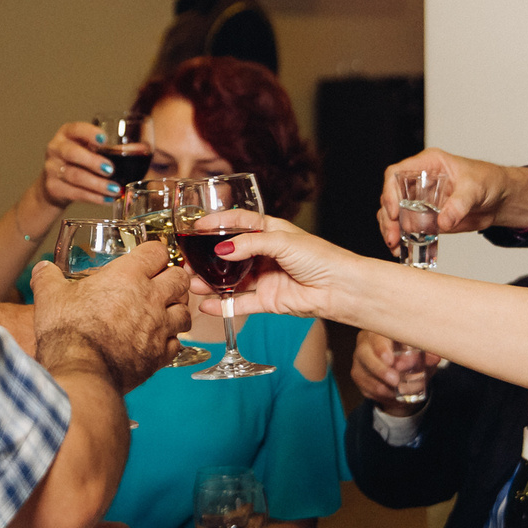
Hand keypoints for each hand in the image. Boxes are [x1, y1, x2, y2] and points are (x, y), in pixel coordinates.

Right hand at [30, 240, 189, 390]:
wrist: (81, 371)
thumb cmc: (67, 331)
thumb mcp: (50, 296)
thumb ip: (48, 277)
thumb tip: (43, 269)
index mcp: (127, 276)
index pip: (156, 252)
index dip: (154, 253)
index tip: (149, 258)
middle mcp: (150, 298)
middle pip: (180, 279)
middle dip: (173, 279)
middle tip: (161, 284)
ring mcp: (159, 328)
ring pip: (184, 312)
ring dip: (176, 310)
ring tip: (164, 313)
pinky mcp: (159, 355)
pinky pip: (176, 343)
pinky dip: (170, 341)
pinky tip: (158, 342)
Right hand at [38, 121, 122, 210]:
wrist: (54, 184)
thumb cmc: (78, 162)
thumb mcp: (88, 150)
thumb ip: (108, 149)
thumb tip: (141, 149)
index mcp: (66, 134)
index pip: (76, 129)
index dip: (89, 133)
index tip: (104, 140)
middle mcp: (56, 148)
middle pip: (72, 153)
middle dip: (93, 162)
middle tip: (110, 169)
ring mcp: (51, 168)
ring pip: (74, 176)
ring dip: (97, 184)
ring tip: (115, 189)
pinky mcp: (53, 187)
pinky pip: (75, 193)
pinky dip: (94, 197)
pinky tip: (107, 199)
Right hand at [179, 214, 367, 322]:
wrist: (340, 288)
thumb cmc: (321, 257)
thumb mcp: (282, 241)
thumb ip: (250, 243)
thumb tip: (222, 250)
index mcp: (270, 231)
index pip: (238, 223)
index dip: (217, 223)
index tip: (196, 226)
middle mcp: (265, 254)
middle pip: (229, 255)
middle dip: (207, 258)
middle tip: (187, 261)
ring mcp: (264, 278)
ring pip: (230, 280)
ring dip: (211, 282)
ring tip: (192, 283)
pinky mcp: (267, 301)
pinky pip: (240, 303)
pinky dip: (223, 305)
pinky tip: (207, 304)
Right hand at [352, 331, 431, 413]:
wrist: (404, 373)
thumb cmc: (413, 356)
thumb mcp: (423, 355)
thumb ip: (428, 355)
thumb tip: (434, 358)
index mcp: (381, 331)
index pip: (376, 336)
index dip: (381, 348)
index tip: (390, 360)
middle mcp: (365, 342)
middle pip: (364, 354)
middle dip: (380, 369)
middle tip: (395, 380)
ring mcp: (359, 360)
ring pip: (363, 374)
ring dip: (381, 385)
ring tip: (398, 391)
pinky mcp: (358, 375)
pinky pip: (365, 387)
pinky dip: (380, 394)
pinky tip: (393, 396)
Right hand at [374, 149, 527, 251]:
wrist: (500, 199)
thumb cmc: (489, 181)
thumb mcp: (475, 188)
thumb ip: (459, 204)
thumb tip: (443, 222)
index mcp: (427, 165)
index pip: (396, 174)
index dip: (390, 192)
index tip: (395, 211)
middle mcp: (418, 181)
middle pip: (391, 197)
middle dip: (388, 218)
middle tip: (392, 236)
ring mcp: (419, 200)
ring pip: (394, 214)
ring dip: (391, 230)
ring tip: (395, 246)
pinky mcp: (425, 217)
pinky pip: (407, 228)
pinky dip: (402, 239)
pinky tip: (402, 250)